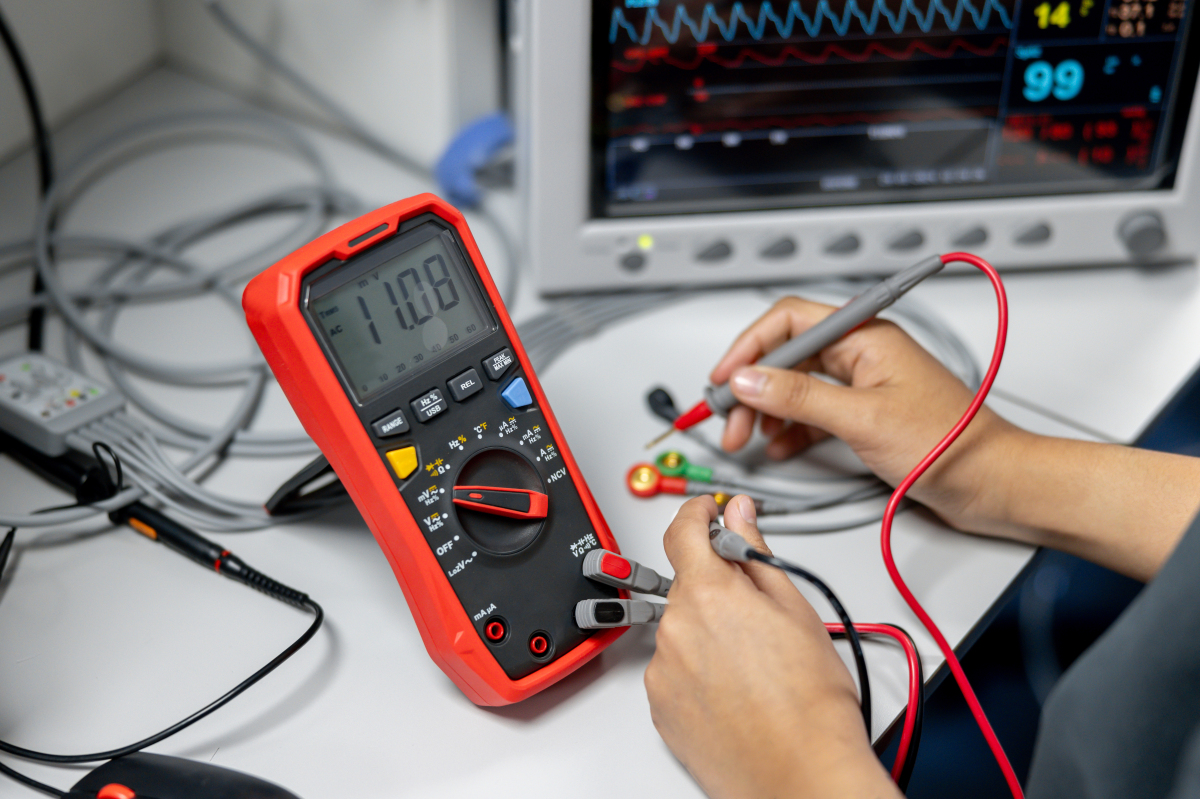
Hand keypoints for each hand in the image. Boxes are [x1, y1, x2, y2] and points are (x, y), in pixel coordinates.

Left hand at [645, 495, 897, 798]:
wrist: (799, 772)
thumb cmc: (810, 702)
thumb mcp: (794, 608)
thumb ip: (755, 551)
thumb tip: (739, 515)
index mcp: (708, 593)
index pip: (683, 531)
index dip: (696, 514)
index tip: (706, 513)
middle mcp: (675, 626)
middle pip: (686, 586)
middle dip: (716, 589)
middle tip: (757, 614)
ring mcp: (662, 668)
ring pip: (681, 629)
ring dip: (707, 633)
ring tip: (752, 665)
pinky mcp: (659, 703)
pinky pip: (674, 668)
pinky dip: (696, 669)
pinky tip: (733, 688)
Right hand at [709, 296, 1025, 534]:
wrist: (992, 483)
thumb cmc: (951, 444)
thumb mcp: (863, 419)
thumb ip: (800, 397)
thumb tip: (748, 379)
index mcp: (866, 336)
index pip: (791, 321)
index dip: (750, 347)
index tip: (724, 378)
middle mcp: (862, 354)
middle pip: (787, 355)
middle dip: (753, 386)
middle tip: (729, 418)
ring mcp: (862, 385)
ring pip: (796, 386)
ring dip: (766, 410)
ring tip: (748, 438)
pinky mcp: (864, 415)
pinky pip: (812, 412)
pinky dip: (789, 428)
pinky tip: (778, 446)